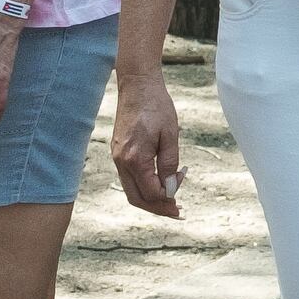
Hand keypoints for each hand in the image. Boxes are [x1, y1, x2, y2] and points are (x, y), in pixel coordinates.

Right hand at [111, 68, 184, 217]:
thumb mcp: (170, 135)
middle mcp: (121, 161)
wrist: (138, 86)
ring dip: (151, 198)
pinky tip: (161, 181)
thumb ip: (170, 163)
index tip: (181, 199)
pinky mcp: (119, 153)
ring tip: (171, 200)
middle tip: (177, 212)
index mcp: (134, 158)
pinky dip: (145, 185)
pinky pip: (130, 178)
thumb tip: (171, 187)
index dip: (167, 200)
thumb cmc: (156, 107)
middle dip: (157, 208)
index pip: (150, 192)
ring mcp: (117, 157)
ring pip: (132, 190)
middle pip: (137, 197)